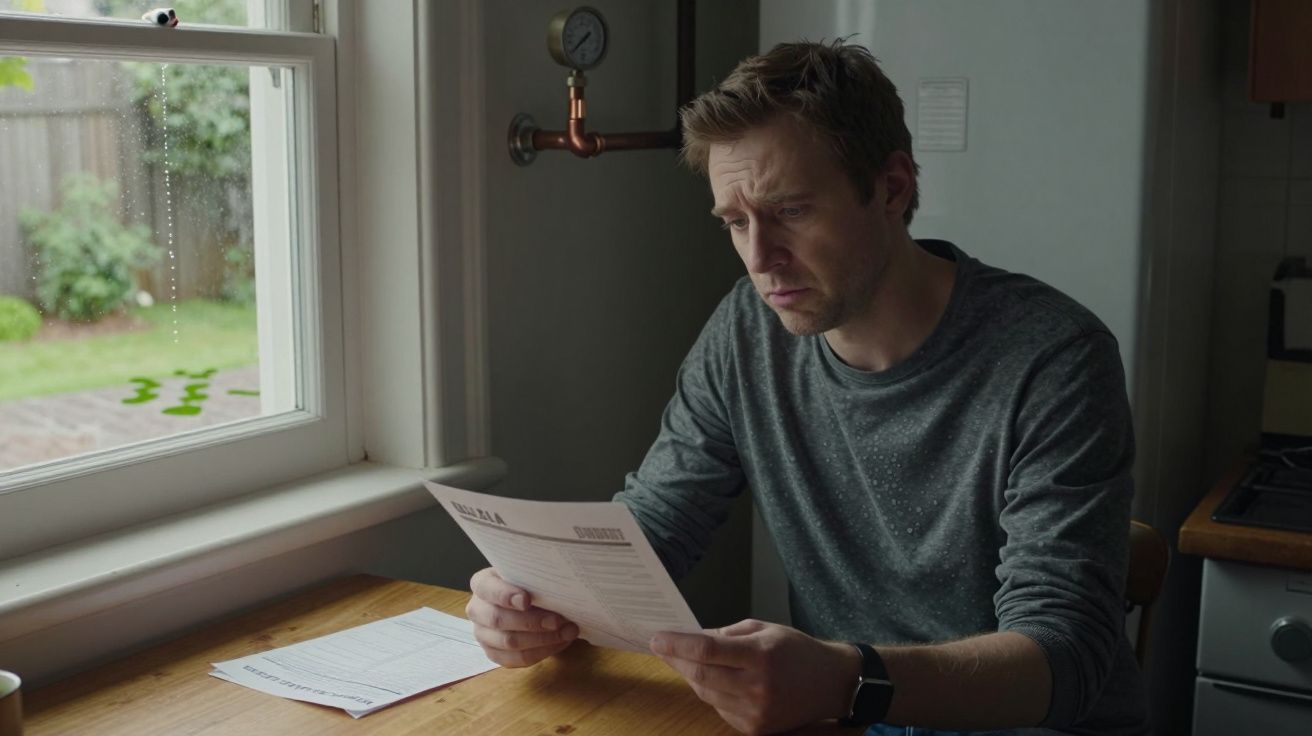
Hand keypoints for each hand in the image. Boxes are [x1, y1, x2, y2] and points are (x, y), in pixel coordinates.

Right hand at [466, 567, 578, 666]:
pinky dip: (542, 652)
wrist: (528, 601)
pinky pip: (517, 659)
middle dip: (532, 622)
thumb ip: (534, 578)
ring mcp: (483, 635)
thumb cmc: (529, 584)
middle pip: (498, 619)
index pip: (487, 589)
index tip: (527, 600)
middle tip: (558, 620)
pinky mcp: (494, 654)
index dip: (505, 595)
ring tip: (567, 632)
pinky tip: (560, 642)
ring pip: (509, 642)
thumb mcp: (528, 575)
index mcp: (481, 584)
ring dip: (542, 639)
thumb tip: (556, 588)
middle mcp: (477, 610)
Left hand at [651, 619, 860, 734]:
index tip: (657, 638)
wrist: (830, 684)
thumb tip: (693, 639)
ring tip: (683, 660)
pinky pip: (719, 708)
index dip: (677, 645)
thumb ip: (728, 634)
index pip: (707, 650)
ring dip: (691, 676)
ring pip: (706, 693)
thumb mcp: (765, 629)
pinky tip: (711, 679)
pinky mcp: (755, 728)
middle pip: (701, 675)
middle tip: (662, 648)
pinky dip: (710, 692)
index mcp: (761, 655)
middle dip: (676, 660)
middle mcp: (758, 686)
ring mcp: (756, 711)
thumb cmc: (797, 650)